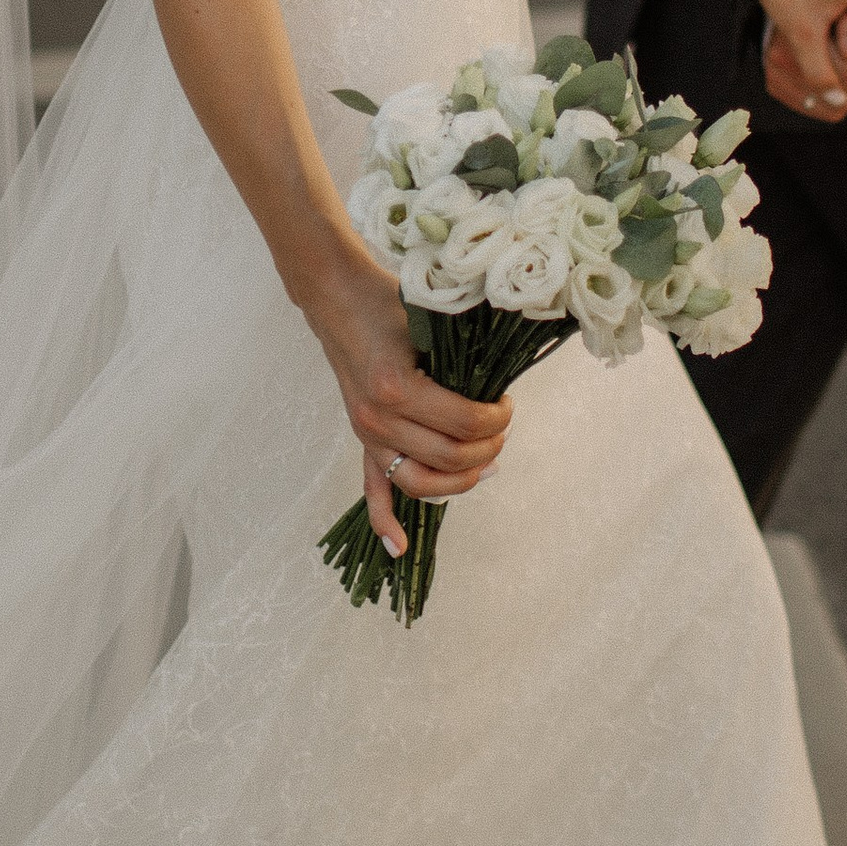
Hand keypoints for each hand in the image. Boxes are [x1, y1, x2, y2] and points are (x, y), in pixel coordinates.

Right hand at [306, 247, 512, 559]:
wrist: (338, 296)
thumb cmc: (387, 300)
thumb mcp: (431, 322)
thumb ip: (463, 358)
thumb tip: (501, 388)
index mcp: (398, 388)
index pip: (464, 423)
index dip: (497, 418)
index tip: (507, 403)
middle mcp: (379, 418)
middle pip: (449, 458)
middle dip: (487, 448)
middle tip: (501, 428)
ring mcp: (367, 432)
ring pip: (419, 483)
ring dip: (458, 484)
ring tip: (483, 467)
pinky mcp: (362, 437)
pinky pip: (372, 489)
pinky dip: (385, 521)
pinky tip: (400, 549)